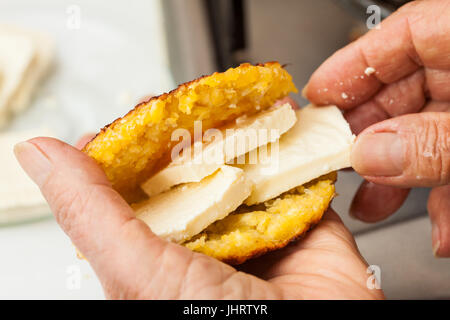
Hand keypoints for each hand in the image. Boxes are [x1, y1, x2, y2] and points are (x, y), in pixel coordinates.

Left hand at [14, 136, 382, 298]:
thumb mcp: (137, 271)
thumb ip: (90, 212)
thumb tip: (38, 155)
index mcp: (159, 250)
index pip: (135, 186)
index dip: (131, 148)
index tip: (132, 119)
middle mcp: (205, 236)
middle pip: (191, 169)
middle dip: (189, 132)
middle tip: (186, 103)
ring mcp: (253, 226)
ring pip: (241, 164)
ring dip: (239, 131)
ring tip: (231, 100)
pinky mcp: (300, 219)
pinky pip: (294, 172)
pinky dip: (291, 143)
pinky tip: (281, 116)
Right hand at [304, 0, 449, 255]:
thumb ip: (432, 143)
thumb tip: (372, 155)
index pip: (398, 38)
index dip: (349, 67)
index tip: (316, 99)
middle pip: (402, 92)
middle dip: (366, 137)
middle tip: (337, 162)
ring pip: (425, 133)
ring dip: (401, 176)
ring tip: (378, 205)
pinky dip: (443, 193)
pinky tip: (440, 225)